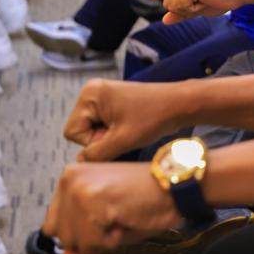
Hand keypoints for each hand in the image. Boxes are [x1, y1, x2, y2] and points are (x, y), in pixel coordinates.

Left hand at [42, 161, 180, 253]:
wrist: (176, 185)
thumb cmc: (146, 200)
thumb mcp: (107, 220)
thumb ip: (81, 241)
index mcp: (69, 177)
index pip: (53, 226)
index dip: (81, 232)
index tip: (107, 214)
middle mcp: (69, 179)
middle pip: (61, 237)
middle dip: (89, 237)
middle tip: (116, 216)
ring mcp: (79, 190)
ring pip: (75, 243)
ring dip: (101, 241)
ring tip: (122, 218)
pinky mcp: (93, 203)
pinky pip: (92, 245)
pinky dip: (111, 242)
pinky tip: (126, 220)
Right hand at [63, 78, 182, 161]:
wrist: (181, 104)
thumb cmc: (154, 117)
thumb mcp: (122, 140)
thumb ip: (96, 154)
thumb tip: (80, 162)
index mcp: (89, 94)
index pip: (73, 132)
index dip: (93, 141)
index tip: (116, 136)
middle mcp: (91, 91)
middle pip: (81, 130)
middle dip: (100, 139)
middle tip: (124, 133)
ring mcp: (102, 96)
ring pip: (92, 130)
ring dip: (108, 137)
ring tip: (129, 130)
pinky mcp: (112, 102)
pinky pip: (103, 125)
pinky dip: (114, 132)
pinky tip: (130, 128)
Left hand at [154, 0, 253, 23]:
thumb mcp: (198, 7)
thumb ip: (181, 12)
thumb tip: (164, 21)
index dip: (182, 7)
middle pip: (167, 3)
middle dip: (185, 9)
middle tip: (203, 0)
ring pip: (171, 5)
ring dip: (188, 9)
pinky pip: (179, 6)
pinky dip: (192, 9)